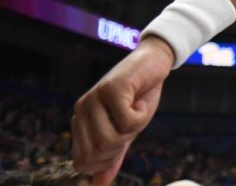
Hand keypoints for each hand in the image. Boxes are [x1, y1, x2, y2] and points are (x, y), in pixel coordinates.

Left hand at [72, 35, 172, 183]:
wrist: (154, 63)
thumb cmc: (140, 97)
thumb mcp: (126, 131)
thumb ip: (112, 157)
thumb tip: (98, 185)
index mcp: (80, 121)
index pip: (82, 161)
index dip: (106, 160)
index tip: (123, 139)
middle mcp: (82, 110)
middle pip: (97, 152)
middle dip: (121, 145)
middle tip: (131, 123)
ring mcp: (94, 98)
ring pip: (109, 138)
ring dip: (132, 130)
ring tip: (137, 111)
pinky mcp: (112, 88)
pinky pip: (127, 120)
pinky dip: (142, 114)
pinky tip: (141, 100)